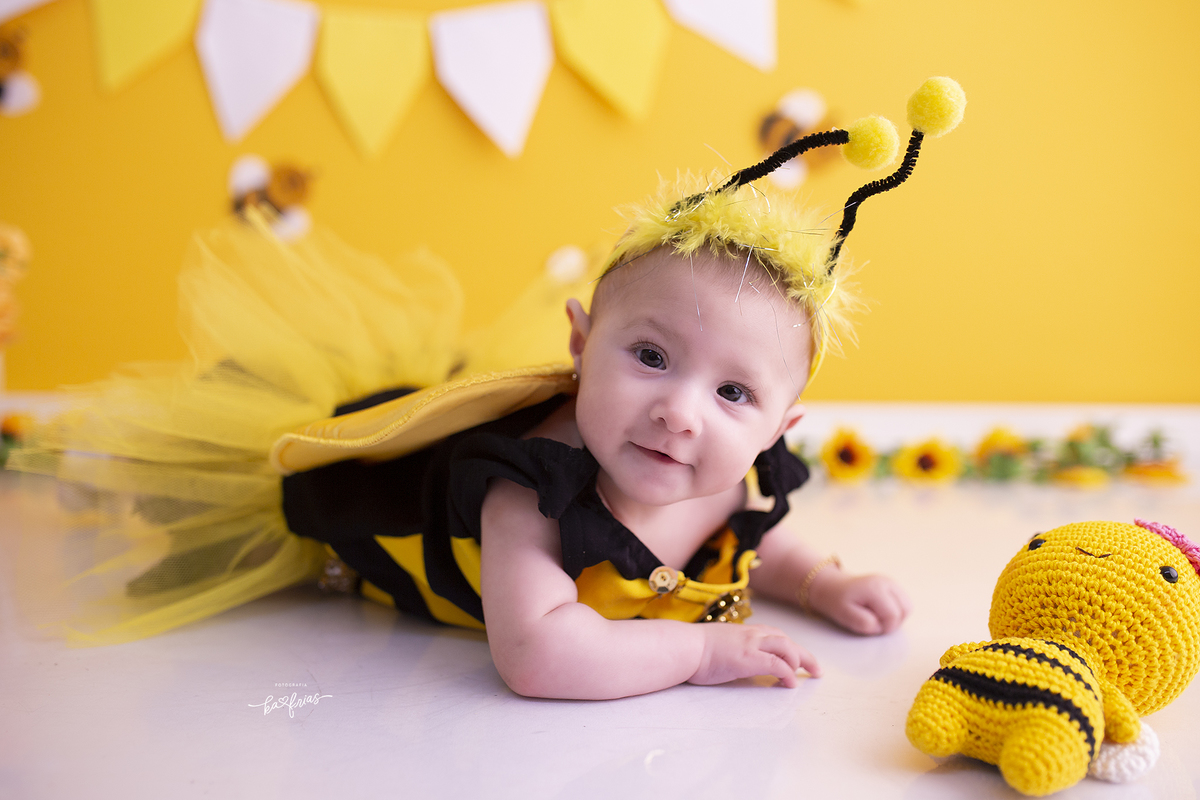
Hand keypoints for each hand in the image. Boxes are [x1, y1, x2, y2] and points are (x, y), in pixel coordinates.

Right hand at [688, 623, 819, 686]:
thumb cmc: (693, 650)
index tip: (798, 657)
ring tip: (808, 676)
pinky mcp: (748, 658)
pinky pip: (777, 665)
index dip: (790, 647)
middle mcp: (751, 634)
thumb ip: (733, 651)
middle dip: (804, 655)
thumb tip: (737, 663)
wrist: (683, 647)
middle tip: (816, 670)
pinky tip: (791, 683)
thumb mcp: (719, 647)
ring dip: (800, 661)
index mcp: (744, 632)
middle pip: (786, 641)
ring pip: (787, 648)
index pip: (775, 635)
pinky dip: (787, 673)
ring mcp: (751, 645)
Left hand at [808, 571, 910, 635]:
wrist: (833, 587)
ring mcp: (892, 582)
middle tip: (873, 621)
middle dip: (892, 622)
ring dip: (896, 617)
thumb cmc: (837, 601)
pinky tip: (881, 611)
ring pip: (907, 607)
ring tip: (877, 616)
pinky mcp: (894, 585)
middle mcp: (887, 582)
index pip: (893, 616)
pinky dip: (896, 611)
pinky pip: (904, 603)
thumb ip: (862, 622)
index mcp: (875, 589)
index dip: (883, 627)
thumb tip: (879, 627)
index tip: (869, 625)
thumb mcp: (844, 614)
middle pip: (905, 611)